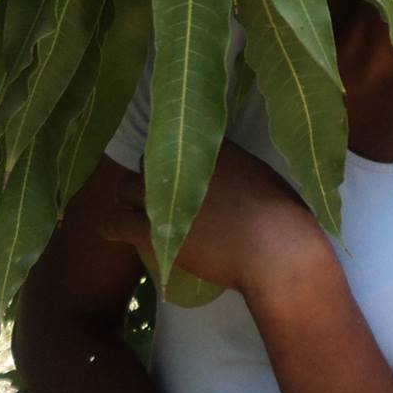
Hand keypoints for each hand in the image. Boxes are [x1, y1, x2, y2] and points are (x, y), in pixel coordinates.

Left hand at [99, 145, 327, 297]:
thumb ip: (236, 171)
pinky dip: (111, 227)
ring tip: (135, 213)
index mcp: (211, 145)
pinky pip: (117, 223)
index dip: (172, 159)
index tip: (175, 172)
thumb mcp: (261, 177)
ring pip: (127, 189)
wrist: (275, 251)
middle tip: (157, 197)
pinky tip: (110, 231)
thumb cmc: (282, 216)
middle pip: (147, 162)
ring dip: (131, 200)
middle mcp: (182, 163)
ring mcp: (165, 195)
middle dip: (149, 178)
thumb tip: (229, 178)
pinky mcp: (153, 230)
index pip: (175, 142)